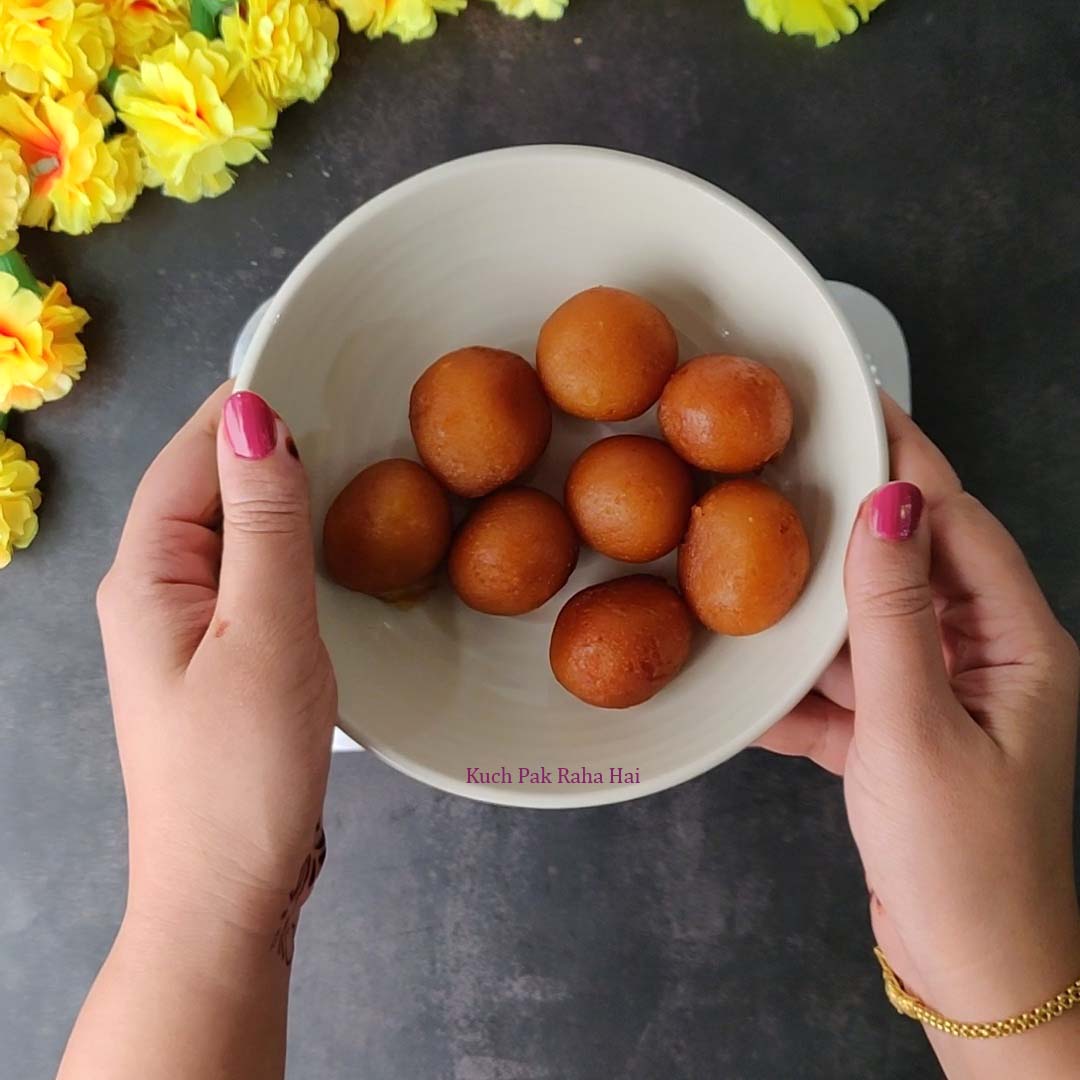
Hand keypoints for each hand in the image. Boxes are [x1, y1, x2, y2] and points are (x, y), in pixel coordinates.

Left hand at [97, 384, 335, 948]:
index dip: (243, 404)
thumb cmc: (241, 772)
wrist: (225, 890)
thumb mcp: (264, 636)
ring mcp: (185, 626)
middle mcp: (154, 591)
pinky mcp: (219, 655)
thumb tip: (252, 416)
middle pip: (206, 485)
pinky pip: (250, 573)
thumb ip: (263, 525)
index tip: (313, 363)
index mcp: (146, 576)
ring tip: (354, 465)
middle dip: (268, 443)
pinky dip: (288, 545)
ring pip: (233, 529)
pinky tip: (331, 544)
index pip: (189, 454)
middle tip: (353, 413)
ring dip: (282, 494)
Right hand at [757, 396, 1079, 1076]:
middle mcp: (986, 661)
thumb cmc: (967, 867)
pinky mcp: (900, 740)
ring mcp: (941, 701)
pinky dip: (797, 691)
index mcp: (1020, 646)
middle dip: (846, 525)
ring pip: (867, 628)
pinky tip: (745, 684)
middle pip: (909, 566)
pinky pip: (842, 691)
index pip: (957, 523)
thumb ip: (895, 614)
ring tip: (745, 570)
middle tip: (781, 472)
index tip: (852, 408)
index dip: (905, 460)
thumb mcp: (916, 730)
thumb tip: (890, 501)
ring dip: (809, 614)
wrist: (976, 978)